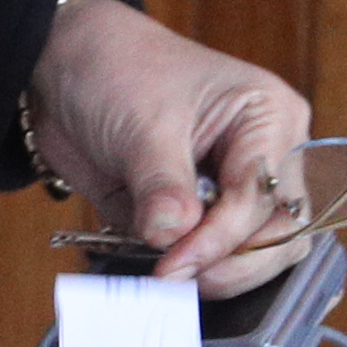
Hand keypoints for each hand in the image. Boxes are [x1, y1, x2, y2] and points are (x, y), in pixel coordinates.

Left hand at [24, 0, 317, 295]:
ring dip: (217, 273)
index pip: (265, 196)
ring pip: (257, 255)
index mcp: (270, 118)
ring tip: (168, 278)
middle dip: (232, 263)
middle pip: (279, 234)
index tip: (179, 263)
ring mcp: (233, 190)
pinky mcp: (201, 216)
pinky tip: (161, 274)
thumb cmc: (118, 69)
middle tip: (178, 276)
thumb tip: (173, 237)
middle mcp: (265, 157)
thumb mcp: (143, 124)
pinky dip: (190, 272)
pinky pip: (211, 259)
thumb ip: (162, 186)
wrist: (67, 68)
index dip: (224, 238)